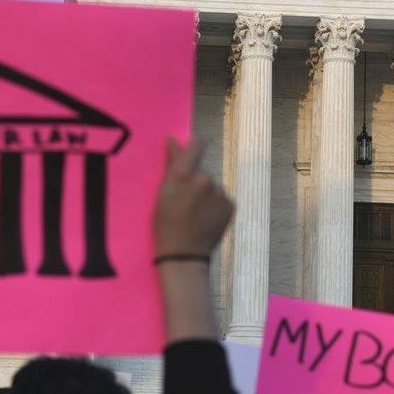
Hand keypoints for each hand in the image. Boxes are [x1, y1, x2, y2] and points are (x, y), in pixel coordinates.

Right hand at [154, 137, 232, 342]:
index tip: (190, 151)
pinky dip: (215, 206)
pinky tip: (205, 219)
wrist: (184, 255)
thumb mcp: (162, 193)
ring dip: (205, 195)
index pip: (197, 143)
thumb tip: (173, 138)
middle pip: (202, 170)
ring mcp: (220, 193)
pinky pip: (221, 198)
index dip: (194, 145)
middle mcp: (205, 179)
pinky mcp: (230, 205)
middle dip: (195, 181)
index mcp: (184, 174)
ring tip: (194, 215)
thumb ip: (171, 163)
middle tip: (184, 202)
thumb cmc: (165, 224)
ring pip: (212, 186)